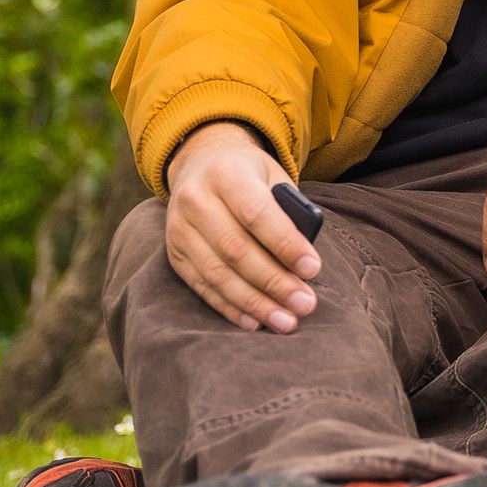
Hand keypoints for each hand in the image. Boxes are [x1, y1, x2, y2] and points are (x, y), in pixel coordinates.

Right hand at [163, 121, 320, 332]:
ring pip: (217, 274)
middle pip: (236, 250)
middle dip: (274, 282)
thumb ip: (289, 210)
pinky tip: (254, 322)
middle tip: (305, 304)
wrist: (201, 164)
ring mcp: (179, 229)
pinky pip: (202, 287)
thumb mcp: (273, 176)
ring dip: (254, 303)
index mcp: (225, 173)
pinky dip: (230, 307)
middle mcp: (195, 200)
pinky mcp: (173, 254)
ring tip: (285, 321)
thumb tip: (303, 262)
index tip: (313, 269)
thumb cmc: (251, 175)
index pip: (257, 214)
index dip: (285, 244)